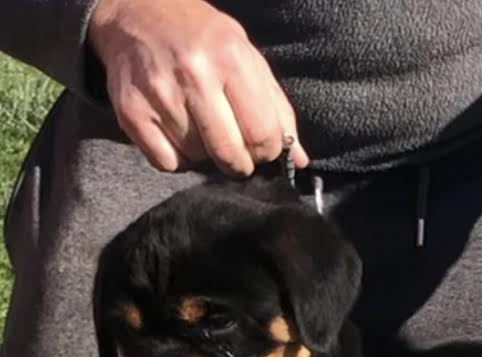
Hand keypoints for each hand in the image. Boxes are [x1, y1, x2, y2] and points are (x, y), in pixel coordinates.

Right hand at [88, 0, 308, 175]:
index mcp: (231, 58)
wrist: (137, 10)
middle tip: (235, 150)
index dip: (267, 152)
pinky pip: (167, 163)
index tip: (261, 147)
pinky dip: (176, 158)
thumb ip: (276, 109)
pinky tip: (176, 131)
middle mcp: (194, 73)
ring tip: (199, 124)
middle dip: (239, 163)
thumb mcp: (247, 57)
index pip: (262, 135)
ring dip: (204, 154)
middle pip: (230, 154)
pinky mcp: (130, 110)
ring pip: (197, 159)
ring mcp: (158, 92)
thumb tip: (298, 159)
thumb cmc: (203, 38)